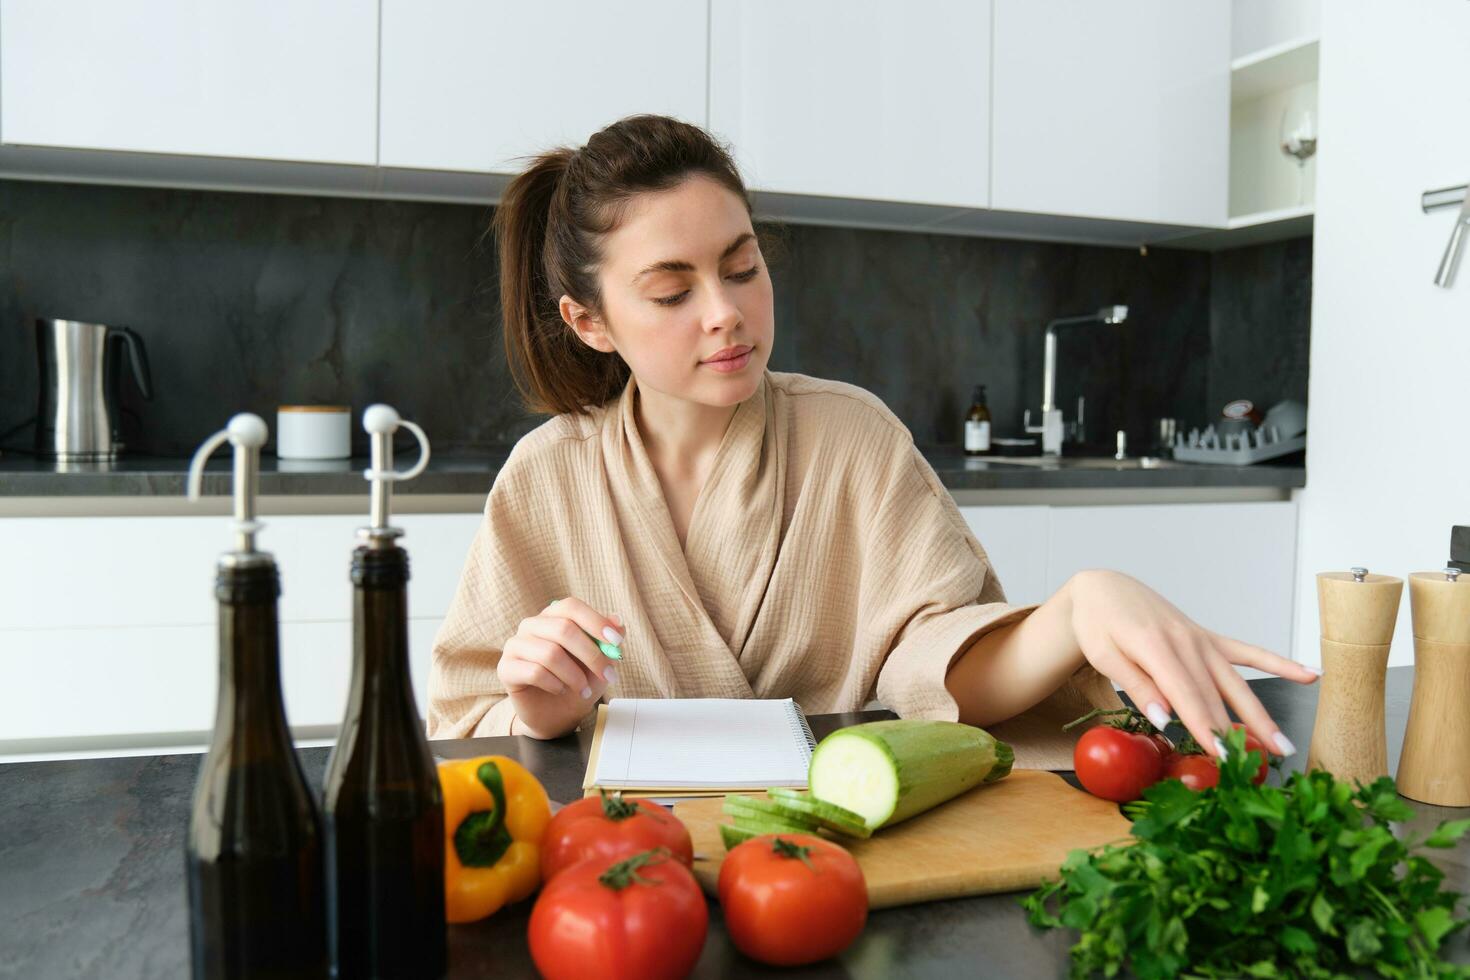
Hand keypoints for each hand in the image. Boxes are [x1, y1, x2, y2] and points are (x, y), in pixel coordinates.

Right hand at [500, 597, 623, 738]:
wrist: (556, 715)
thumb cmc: (577, 681)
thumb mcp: (600, 660)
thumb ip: (608, 639)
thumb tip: (618, 620)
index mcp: (552, 616)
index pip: (571, 607)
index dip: (596, 622)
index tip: (617, 643)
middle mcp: (531, 625)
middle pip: (563, 629)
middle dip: (591, 655)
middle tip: (608, 675)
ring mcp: (515, 645)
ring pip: (550, 653)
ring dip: (574, 675)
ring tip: (583, 690)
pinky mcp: (506, 668)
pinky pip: (535, 672)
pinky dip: (555, 684)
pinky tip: (560, 690)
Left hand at [1066, 569, 1318, 759]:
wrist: (1105, 588)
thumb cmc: (1098, 623)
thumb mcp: (1103, 653)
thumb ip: (1134, 684)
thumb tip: (1162, 719)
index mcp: (1156, 646)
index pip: (1185, 696)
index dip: (1204, 727)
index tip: (1221, 755)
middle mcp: (1186, 642)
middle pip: (1215, 695)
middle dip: (1237, 732)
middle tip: (1260, 766)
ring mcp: (1201, 639)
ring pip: (1236, 681)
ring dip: (1261, 714)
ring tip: (1283, 744)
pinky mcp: (1207, 637)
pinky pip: (1247, 651)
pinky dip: (1278, 662)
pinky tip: (1309, 674)